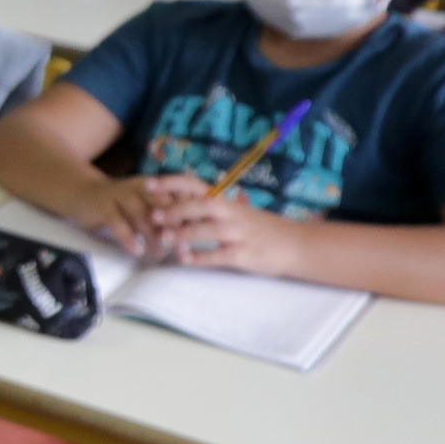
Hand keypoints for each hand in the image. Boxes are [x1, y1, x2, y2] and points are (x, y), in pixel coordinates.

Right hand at [83, 173, 192, 255]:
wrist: (83, 193)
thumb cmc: (121, 204)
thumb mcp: (145, 206)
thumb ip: (164, 217)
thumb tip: (191, 237)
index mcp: (154, 186)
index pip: (178, 198)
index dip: (190, 217)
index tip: (200, 237)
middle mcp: (140, 187)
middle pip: (162, 206)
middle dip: (174, 227)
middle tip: (184, 249)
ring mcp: (120, 195)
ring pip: (142, 214)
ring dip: (152, 235)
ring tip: (160, 254)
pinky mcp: (103, 205)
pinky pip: (117, 222)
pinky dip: (128, 237)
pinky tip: (136, 251)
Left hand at [140, 188, 310, 275]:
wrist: (297, 244)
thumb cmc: (262, 229)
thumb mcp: (237, 212)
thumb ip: (211, 208)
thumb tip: (176, 204)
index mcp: (227, 201)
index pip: (196, 185)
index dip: (171, 183)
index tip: (148, 184)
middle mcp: (232, 213)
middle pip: (202, 205)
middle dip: (176, 209)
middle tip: (154, 215)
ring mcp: (240, 234)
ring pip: (209, 229)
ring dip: (185, 233)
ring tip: (165, 239)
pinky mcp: (245, 254)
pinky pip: (220, 255)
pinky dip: (201, 257)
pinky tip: (185, 260)